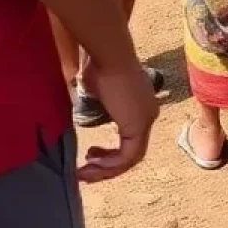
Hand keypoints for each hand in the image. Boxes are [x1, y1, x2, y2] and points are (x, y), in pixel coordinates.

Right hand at [77, 57, 158, 183]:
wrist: (107, 55)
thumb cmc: (99, 66)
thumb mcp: (95, 93)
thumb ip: (95, 110)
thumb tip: (80, 121)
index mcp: (140, 106)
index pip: (129, 140)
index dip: (110, 155)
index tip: (90, 155)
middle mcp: (148, 114)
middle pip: (131, 153)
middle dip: (107, 166)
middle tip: (86, 172)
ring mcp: (146, 120)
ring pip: (129, 159)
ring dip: (105, 170)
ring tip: (83, 173)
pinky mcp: (139, 125)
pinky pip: (126, 157)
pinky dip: (108, 165)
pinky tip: (89, 163)